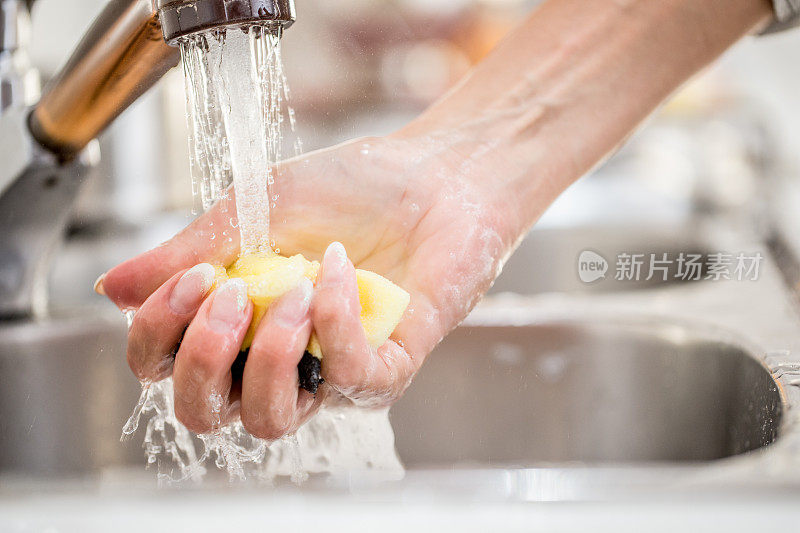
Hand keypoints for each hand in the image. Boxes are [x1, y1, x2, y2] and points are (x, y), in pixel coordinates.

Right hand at [98, 135, 518, 438]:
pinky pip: (349, 382)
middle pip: (205, 414)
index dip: (159, 336)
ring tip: (288, 290)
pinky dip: (335, 324)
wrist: (430, 174)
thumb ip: (186, 253)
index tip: (190, 275)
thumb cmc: (346, 190)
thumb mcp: (254, 212)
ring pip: (270, 421)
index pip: (166, 367)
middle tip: (227, 293)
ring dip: (265, 357)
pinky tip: (336, 269)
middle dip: (201, 359)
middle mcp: (275, 358)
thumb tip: (112, 291)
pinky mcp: (387, 369)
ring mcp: (329, 371)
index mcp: (234, 322)